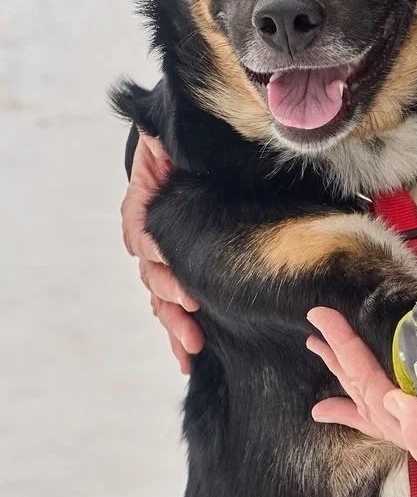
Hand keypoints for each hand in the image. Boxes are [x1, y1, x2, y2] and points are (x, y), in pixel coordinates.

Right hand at [122, 132, 202, 373]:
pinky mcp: (182, 276)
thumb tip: (158, 136)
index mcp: (146, 207)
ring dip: (174, 326)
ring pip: (162, 299)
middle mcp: (150, 238)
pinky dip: (178, 334)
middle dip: (171, 299)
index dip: (159, 255)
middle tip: (191, 314)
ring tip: (191, 349)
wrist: (190, 155)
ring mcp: (164, 261)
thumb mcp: (169, 140)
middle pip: (154, 275)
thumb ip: (162, 143)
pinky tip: (187, 359)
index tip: (177, 277)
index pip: (145, 235)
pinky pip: (174, 309)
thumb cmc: (185, 147)